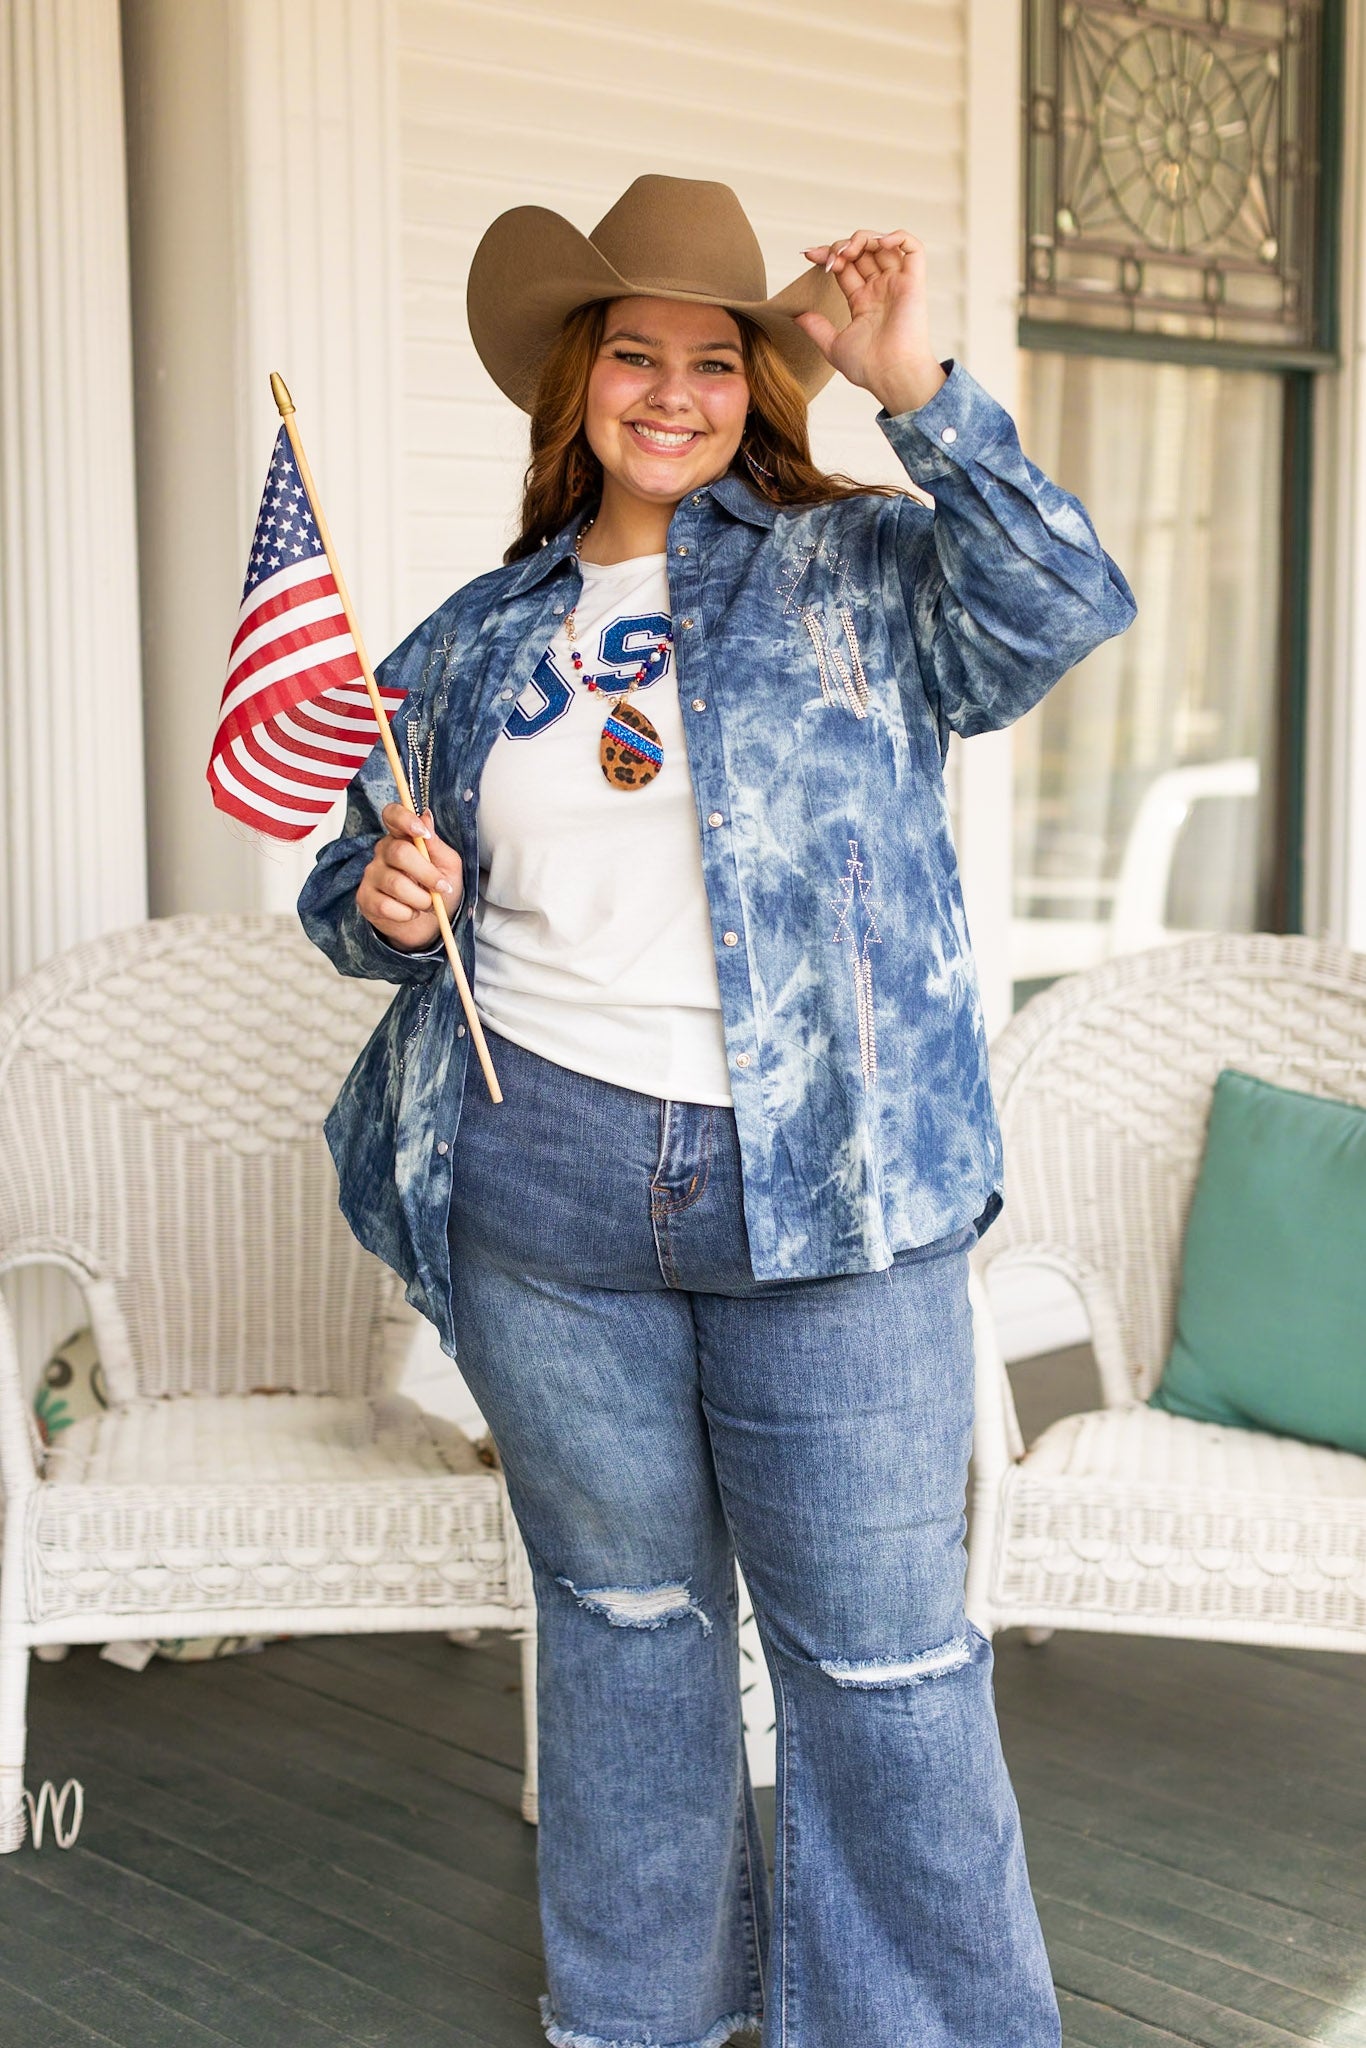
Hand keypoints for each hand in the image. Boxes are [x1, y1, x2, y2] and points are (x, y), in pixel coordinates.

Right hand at [356, 803, 462, 951]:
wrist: (429, 924)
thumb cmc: (438, 890)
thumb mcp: (448, 866)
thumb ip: (436, 844)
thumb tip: (426, 817)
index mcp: (403, 837)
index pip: (392, 815)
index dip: (405, 819)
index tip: (423, 834)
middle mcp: (383, 851)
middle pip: (399, 852)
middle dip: (427, 874)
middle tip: (441, 888)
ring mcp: (371, 874)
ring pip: (395, 883)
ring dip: (420, 899)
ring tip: (428, 904)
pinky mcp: (365, 898)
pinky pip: (386, 905)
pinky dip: (406, 913)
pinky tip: (411, 913)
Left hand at [796, 230, 945, 416]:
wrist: (891, 375)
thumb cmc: (868, 368)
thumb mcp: (833, 346)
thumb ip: (816, 328)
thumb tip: (796, 315)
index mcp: (863, 302)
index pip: (845, 267)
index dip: (828, 256)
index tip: (809, 255)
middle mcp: (880, 290)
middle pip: (862, 252)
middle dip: (841, 246)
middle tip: (828, 258)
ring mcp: (897, 284)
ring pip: (883, 244)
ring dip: (863, 238)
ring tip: (848, 251)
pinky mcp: (914, 282)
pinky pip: (913, 247)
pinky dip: (897, 236)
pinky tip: (878, 243)